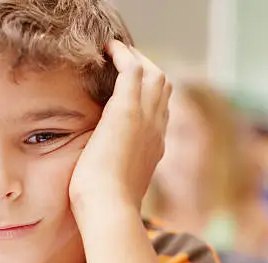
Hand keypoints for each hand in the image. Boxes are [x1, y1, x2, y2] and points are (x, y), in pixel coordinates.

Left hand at [69, 41, 171, 215]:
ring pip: (153, 74)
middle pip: (163, 88)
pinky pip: (131, 69)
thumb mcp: (115, 187)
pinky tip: (108, 48)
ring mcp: (146, 119)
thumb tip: (104, 176)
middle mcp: (157, 130)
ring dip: (136, 59)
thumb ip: (116, 172)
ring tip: (116, 51)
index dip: (148, 95)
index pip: (159, 111)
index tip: (130, 89)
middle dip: (147, 70)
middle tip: (125, 62)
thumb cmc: (105, 207)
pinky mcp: (127, 110)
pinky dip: (122, 55)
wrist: (110, 209)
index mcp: (154, 148)